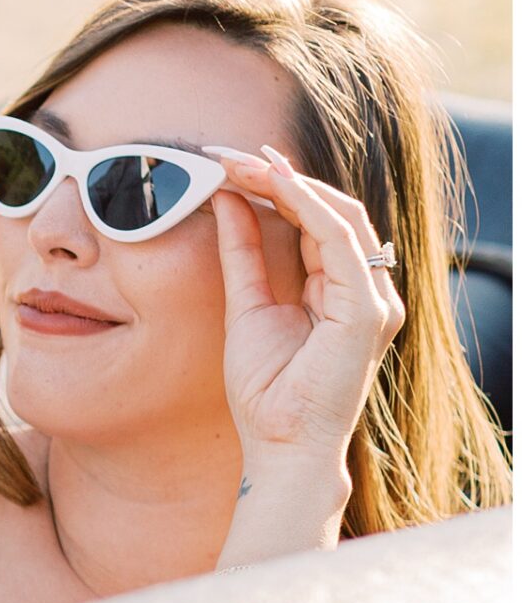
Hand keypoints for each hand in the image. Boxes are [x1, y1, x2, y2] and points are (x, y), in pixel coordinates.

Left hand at [209, 142, 404, 466]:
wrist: (280, 446)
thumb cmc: (267, 392)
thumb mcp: (246, 306)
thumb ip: (244, 254)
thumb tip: (229, 201)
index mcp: (343, 292)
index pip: (318, 222)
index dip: (279, 188)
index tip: (235, 164)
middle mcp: (366, 291)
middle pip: (331, 212)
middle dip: (280, 178)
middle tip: (231, 155)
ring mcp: (373, 299)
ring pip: (340, 217)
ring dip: (290, 184)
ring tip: (244, 163)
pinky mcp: (368, 309)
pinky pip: (343, 241)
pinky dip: (309, 206)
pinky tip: (275, 183)